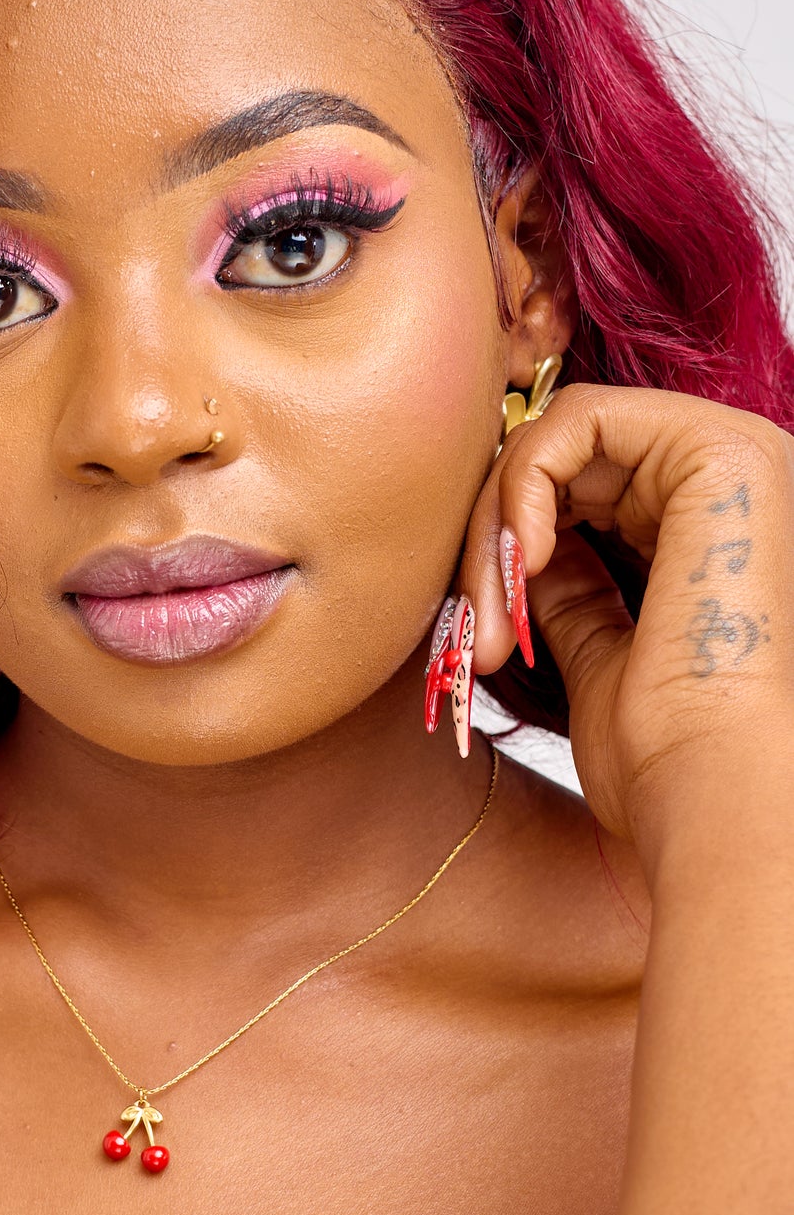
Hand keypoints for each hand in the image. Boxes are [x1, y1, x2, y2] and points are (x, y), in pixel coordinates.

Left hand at [457, 383, 793, 839]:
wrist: (720, 795)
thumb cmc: (671, 758)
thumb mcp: (600, 656)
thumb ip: (572, 592)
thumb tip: (522, 555)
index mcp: (724, 532)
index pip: (588, 490)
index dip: (513, 544)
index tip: (479, 630)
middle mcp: (740, 486)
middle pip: (568, 458)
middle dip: (495, 540)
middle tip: (472, 631)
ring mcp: (739, 458)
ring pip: (561, 436)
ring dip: (499, 525)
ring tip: (488, 617)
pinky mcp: (722, 448)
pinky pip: (577, 419)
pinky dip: (522, 484)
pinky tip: (524, 561)